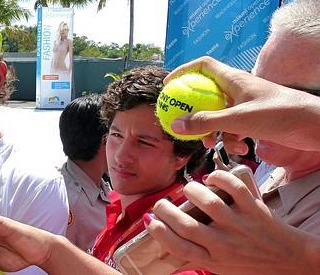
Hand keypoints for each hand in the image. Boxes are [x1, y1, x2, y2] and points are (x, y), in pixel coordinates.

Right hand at [147, 170, 311, 273]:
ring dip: (192, 191)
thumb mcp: (222, 268)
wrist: (292, 262)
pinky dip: (219, 177)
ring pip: (208, 202)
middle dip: (165, 209)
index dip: (159, 232)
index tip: (150, 221)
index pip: (179, 247)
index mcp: (215, 261)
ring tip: (188, 189)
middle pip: (186, 225)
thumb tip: (170, 236)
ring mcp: (240, 226)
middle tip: (161, 202)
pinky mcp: (254, 210)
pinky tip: (211, 177)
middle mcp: (225, 245)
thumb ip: (200, 254)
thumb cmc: (253, 265)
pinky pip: (233, 188)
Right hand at [165, 56, 319, 151]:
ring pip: (219, 114)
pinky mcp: (256, 120)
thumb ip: (206, 122)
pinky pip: (234, 127)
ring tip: (211, 145)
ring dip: (213, 130)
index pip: (202, 66)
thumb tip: (176, 125)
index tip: (169, 86)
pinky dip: (231, 138)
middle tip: (183, 124)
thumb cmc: (280, 114)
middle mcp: (238, 89)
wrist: (315, 126)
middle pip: (206, 94)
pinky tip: (239, 149)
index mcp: (233, 79)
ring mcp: (247, 104)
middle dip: (194, 111)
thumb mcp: (238, 120)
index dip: (183, 71)